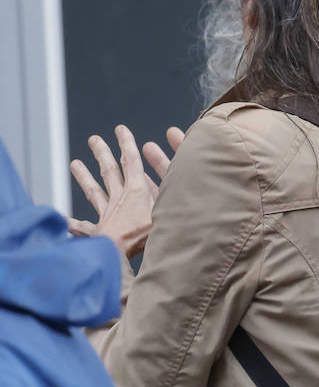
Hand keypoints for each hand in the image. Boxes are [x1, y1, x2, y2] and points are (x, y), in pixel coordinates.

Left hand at [68, 125, 178, 257]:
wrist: (119, 257)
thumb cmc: (145, 236)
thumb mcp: (168, 208)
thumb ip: (174, 190)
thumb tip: (190, 178)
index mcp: (135, 192)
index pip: (131, 162)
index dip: (126, 144)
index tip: (120, 129)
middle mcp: (119, 199)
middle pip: (109, 172)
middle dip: (103, 154)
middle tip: (95, 140)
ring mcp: (106, 215)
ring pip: (94, 192)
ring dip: (84, 177)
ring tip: (74, 164)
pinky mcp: (98, 233)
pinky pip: (83, 228)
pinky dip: (72, 224)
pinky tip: (61, 220)